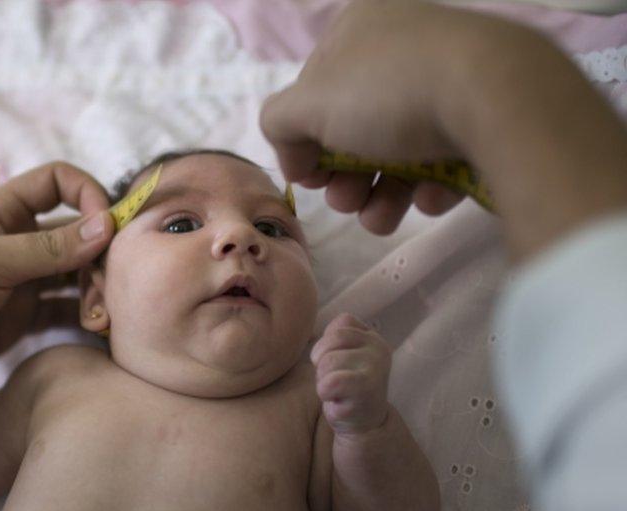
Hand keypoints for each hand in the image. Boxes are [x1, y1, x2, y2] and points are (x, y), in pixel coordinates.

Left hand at [0, 161, 112, 363]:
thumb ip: (46, 247)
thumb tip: (107, 224)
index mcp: (3, 211)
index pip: (58, 182)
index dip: (88, 194)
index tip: (108, 225)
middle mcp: (18, 241)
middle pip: (78, 233)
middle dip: (101, 254)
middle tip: (113, 286)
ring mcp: (21, 281)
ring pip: (76, 274)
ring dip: (96, 289)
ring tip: (101, 317)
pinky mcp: (21, 318)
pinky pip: (64, 310)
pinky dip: (84, 317)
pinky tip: (98, 330)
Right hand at [260, 0, 507, 233]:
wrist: (498, 97)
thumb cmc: (388, 92)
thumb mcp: (306, 106)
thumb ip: (279, 126)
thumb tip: (296, 158)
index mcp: (361, 26)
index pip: (316, 89)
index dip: (305, 139)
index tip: (309, 178)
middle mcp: (406, 45)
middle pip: (358, 125)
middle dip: (346, 177)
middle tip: (346, 202)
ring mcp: (452, 77)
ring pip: (401, 147)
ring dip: (380, 194)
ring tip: (380, 218)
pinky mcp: (490, 113)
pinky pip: (447, 154)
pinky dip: (431, 184)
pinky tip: (429, 199)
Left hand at [310, 313, 391, 435]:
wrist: (365, 424)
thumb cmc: (347, 384)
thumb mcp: (345, 353)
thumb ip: (337, 335)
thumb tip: (313, 331)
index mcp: (373, 338)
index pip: (342, 322)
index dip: (329, 343)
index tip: (338, 361)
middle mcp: (379, 350)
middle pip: (331, 341)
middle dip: (322, 361)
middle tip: (334, 379)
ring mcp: (374, 371)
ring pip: (327, 362)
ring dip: (323, 379)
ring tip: (337, 390)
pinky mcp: (365, 392)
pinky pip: (328, 383)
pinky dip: (325, 393)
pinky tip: (338, 400)